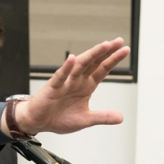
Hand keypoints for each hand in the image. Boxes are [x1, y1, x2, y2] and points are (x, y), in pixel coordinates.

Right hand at [5, 38, 129, 135]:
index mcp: (86, 86)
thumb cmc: (59, 118)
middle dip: (106, 52)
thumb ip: (102, 117)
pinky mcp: (53, 87)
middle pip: (94, 62)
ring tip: (104, 46)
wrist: (38, 122)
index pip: (102, 69)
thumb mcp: (85, 119)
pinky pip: (60, 76)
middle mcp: (77, 80)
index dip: (113, 60)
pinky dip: (66, 68)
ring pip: (80, 65)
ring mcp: (65, 82)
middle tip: (118, 41)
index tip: (125, 50)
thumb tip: (121, 118)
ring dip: (92, 55)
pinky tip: (73, 59)